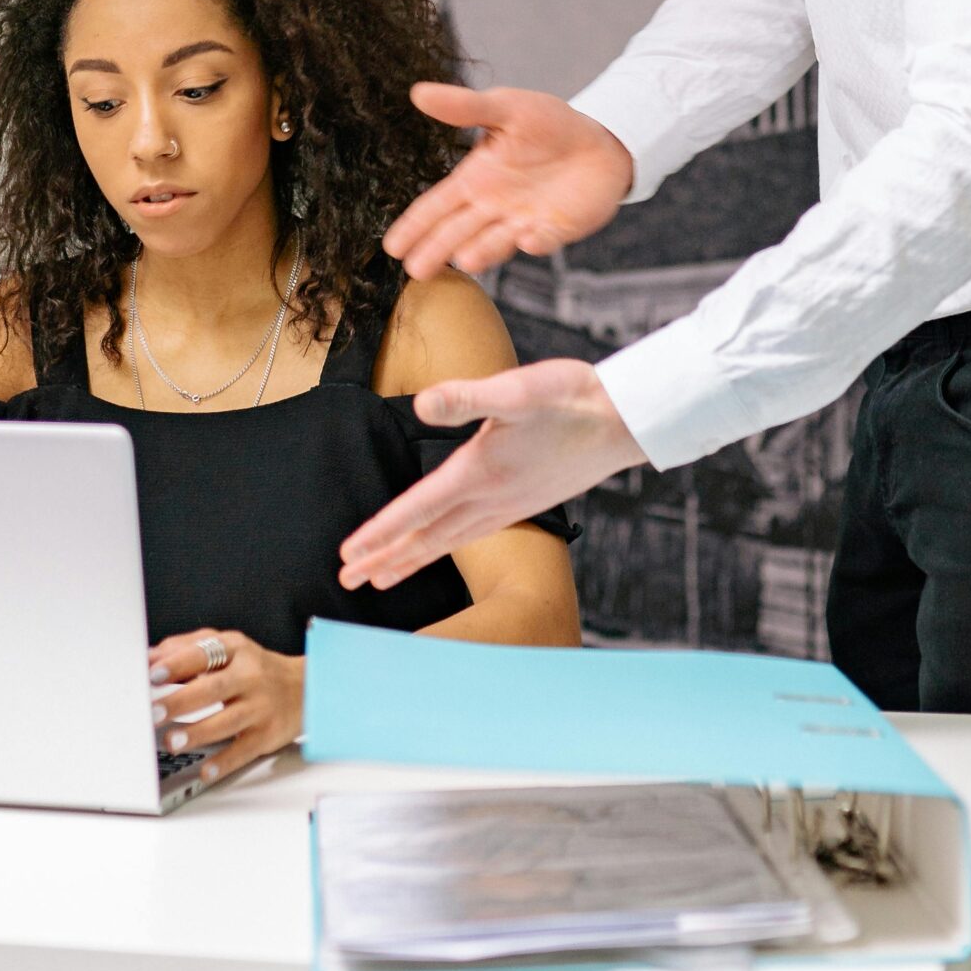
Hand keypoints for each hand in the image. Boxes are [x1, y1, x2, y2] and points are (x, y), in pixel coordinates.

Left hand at [147, 629, 305, 785]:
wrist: (306, 688)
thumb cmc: (255, 668)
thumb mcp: (226, 647)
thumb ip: (187, 648)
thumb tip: (149, 658)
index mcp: (235, 650)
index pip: (203, 653)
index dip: (177, 664)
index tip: (153, 674)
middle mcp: (250, 676)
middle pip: (213, 688)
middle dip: (181, 701)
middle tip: (154, 712)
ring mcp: (260, 706)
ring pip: (228, 721)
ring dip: (198, 732)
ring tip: (172, 741)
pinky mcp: (267, 734)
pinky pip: (244, 750)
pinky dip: (224, 763)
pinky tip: (205, 771)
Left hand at [339, 357, 643, 590]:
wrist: (625, 420)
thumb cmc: (571, 398)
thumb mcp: (518, 388)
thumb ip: (466, 397)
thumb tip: (422, 403)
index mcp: (480, 471)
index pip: (418, 509)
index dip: (381, 533)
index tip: (348, 556)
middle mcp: (491, 497)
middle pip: (426, 537)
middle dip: (384, 559)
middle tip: (345, 581)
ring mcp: (508, 505)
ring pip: (447, 541)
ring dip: (410, 558)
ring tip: (380, 576)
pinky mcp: (523, 503)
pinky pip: (471, 535)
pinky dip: (443, 547)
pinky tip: (438, 546)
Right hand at [384, 84, 633, 278]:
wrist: (601, 141)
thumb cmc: (548, 123)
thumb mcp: (505, 108)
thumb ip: (465, 107)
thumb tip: (418, 92)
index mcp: (476, 179)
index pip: (436, 206)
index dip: (414, 225)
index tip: (391, 246)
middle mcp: (493, 206)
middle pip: (457, 233)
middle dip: (437, 250)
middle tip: (416, 270)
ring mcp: (522, 222)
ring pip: (494, 242)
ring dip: (482, 251)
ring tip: (465, 260)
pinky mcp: (555, 230)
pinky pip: (542, 239)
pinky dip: (535, 242)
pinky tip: (526, 239)